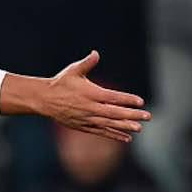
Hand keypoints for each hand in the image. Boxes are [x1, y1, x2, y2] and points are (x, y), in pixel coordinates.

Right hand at [34, 51, 149, 142]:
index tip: (140, 101)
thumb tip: (96, 53)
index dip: (127, 99)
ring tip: (139, 128)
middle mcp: (89, 107)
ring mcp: (86, 118)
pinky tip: (127, 138)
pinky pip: (101, 132)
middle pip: (114, 112)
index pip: (113, 97)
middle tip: (147, 116)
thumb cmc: (60, 83)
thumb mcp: (73, 70)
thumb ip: (87, 63)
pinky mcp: (83, 126)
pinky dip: (114, 134)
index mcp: (90, 93)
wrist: (44, 100)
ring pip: (109, 124)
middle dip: (132, 115)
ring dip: (125, 126)